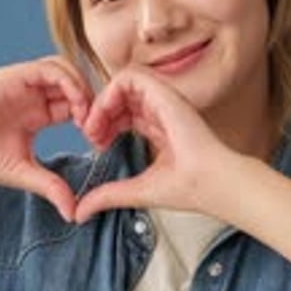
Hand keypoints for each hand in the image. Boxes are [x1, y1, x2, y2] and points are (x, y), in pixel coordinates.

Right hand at [0, 56, 93, 219]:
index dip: (91, 119)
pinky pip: (49, 68)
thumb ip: (51, 186)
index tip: (101, 142)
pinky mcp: (12, 76)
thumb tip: (74, 213)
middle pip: (74, 85)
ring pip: (65, 71)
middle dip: (93, 103)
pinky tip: (75, 106)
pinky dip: (68, 82)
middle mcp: (32, 95)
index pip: (74, 106)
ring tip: (88, 117)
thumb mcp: (23, 173)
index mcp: (37, 114)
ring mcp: (22, 83)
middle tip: (100, 128)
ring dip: (83, 90)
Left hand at [75, 65, 231, 223]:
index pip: (126, 115)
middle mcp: (162, 112)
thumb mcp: (136, 191)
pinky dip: (109, 93)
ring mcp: (163, 101)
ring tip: (92, 128)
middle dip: (98, 115)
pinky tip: (103, 116)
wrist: (211, 183)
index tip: (97, 146)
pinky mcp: (164, 94)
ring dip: (100, 104)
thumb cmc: (188, 189)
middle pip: (120, 100)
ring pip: (121, 85)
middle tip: (90, 136)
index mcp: (161, 129)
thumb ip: (107, 196)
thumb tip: (80, 213)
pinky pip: (129, 77)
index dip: (105, 125)